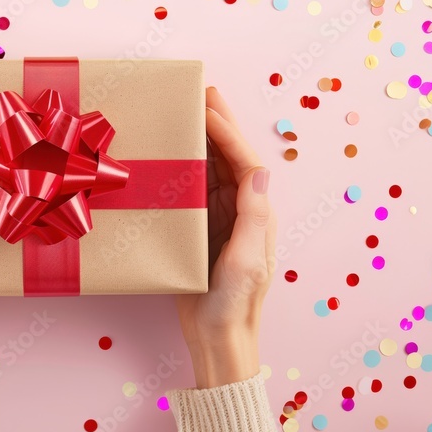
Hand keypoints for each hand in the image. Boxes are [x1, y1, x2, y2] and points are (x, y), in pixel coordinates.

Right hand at [176, 87, 275, 388]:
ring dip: (202, 141)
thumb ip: (254, 215)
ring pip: (212, 170)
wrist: (217, 337)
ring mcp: (220, 221)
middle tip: (202, 93)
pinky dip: (186, 168)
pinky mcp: (200, 232)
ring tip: (188, 113)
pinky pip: (194, 191)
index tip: (208, 106)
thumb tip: (259, 169)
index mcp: (256, 214)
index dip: (227, 131)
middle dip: (219, 124)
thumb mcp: (247, 260)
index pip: (243, 161)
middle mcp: (241, 211)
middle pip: (230, 158)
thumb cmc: (235, 303)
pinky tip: (172, 155)